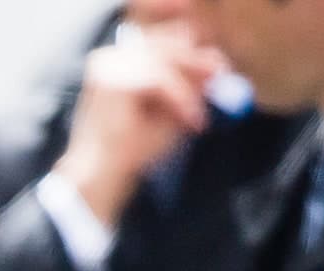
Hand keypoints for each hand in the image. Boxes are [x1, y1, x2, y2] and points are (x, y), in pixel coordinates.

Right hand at [53, 33, 219, 224]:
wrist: (102, 174)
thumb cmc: (130, 148)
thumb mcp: (168, 110)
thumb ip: (188, 85)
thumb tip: (214, 62)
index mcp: (116, 64)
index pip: (160, 42)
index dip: (192, 51)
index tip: (218, 65)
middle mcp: (108, 60)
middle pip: (165, 44)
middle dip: (196, 61)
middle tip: (221, 75)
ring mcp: (108, 68)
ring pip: (166, 62)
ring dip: (188, 88)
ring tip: (198, 117)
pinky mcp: (113, 82)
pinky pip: (161, 79)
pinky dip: (181, 99)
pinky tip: (189, 120)